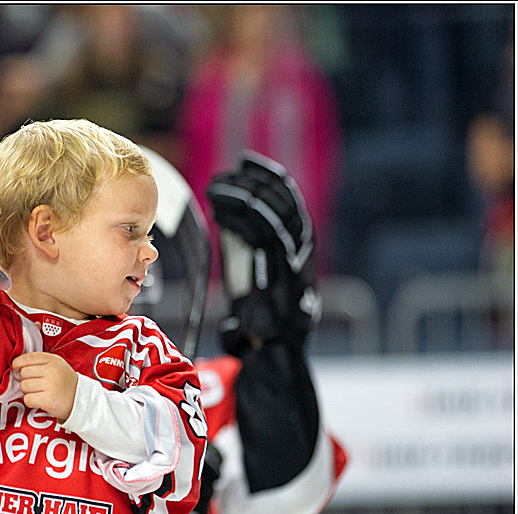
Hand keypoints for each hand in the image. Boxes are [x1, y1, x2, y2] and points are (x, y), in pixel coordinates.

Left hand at [11, 352, 77, 421]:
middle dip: (25, 380)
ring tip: (38, 392)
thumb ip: (40, 362)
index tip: (16, 368)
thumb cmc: (64, 382)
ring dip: (27, 391)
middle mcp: (51, 371)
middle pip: (23, 373)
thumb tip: (17, 365)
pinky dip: (30, 401)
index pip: (27, 358)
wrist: (80, 400)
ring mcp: (50, 385)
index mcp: (52, 360)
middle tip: (34, 384)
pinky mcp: (48, 400)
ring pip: (24, 386)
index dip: (17, 363)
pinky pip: (27, 399)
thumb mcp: (57, 365)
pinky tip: (38, 400)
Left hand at [206, 151, 320, 354]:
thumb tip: (226, 212)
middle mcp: (301, 246)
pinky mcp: (277, 271)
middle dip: (252, 180)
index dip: (267, 176)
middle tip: (227, 172)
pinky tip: (217, 210)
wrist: (274, 346)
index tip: (245, 163)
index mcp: (300, 241)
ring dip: (239, 195)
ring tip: (216, 188)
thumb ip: (246, 240)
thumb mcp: (254, 266)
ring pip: (268, 212)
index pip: (288, 196)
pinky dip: (236, 217)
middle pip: (281, 198)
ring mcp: (292, 258)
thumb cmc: (261, 312)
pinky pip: (257, 233)